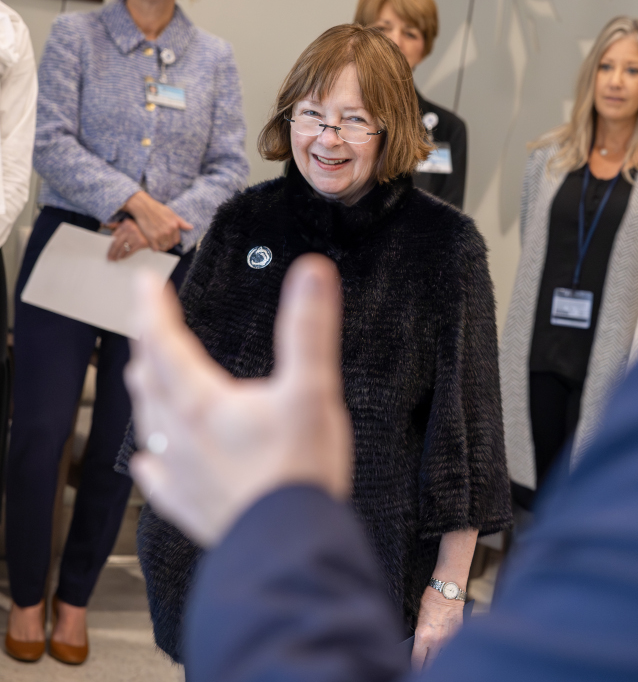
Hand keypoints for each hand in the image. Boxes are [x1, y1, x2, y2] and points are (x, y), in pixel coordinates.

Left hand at [106, 219, 149, 260]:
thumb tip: (104, 225)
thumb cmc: (142, 228)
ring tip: (115, 259)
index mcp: (126, 224)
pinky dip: (125, 256)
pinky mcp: (141, 243)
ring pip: (123, 248)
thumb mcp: (130, 223)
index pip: (114, 236)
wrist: (158, 232)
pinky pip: (130, 251)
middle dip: (112, 252)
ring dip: (118, 255)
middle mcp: (130, 229)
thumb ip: (118, 224)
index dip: (110, 245)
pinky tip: (122, 258)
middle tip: (109, 258)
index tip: (108, 251)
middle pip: (117, 243)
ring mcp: (136, 236)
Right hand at [123, 190, 192, 251]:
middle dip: (167, 243)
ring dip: (161, 246)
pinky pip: (155, 248)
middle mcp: (168, 231)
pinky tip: (152, 242)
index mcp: (174, 226)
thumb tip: (191, 228)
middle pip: (170, 244)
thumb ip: (181, 222)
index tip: (168, 238)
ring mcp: (160, 235)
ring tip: (157, 241)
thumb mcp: (172, 214)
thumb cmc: (157, 209)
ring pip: (163, 247)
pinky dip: (154, 247)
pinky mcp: (151, 238)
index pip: (177, 240)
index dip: (172, 240)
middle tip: (162, 240)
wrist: (143, 207)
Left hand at [125, 255, 352, 546]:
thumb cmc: (299, 470)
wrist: (288, 544)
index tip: (145, 283)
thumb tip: (312, 275)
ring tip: (144, 376)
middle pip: (149, 380)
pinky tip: (149, 461)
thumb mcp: (312, 389)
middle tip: (148, 324)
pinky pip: (157, 477)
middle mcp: (179, 435)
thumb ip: (309, 328)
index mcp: (202, 402)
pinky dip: (151, 460)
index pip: (164, 341)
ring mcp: (180, 472)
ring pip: (148, 422)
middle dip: (147, 345)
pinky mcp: (188, 505)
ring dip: (146, 392)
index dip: (152, 307)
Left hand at [411, 586, 465, 670]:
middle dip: (426, 669)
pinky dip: (449, 649)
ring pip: (443, 656)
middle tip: (423, 672)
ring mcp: (449, 638)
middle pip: (430, 663)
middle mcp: (436, 640)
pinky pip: (453, 645)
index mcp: (423, 637)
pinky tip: (446, 651)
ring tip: (434, 664)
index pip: (417, 661)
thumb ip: (420, 634)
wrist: (448, 588)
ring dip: (438, 660)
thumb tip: (420, 645)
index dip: (415, 669)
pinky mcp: (459, 633)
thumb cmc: (431, 599)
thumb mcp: (419, 618)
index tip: (414, 672)